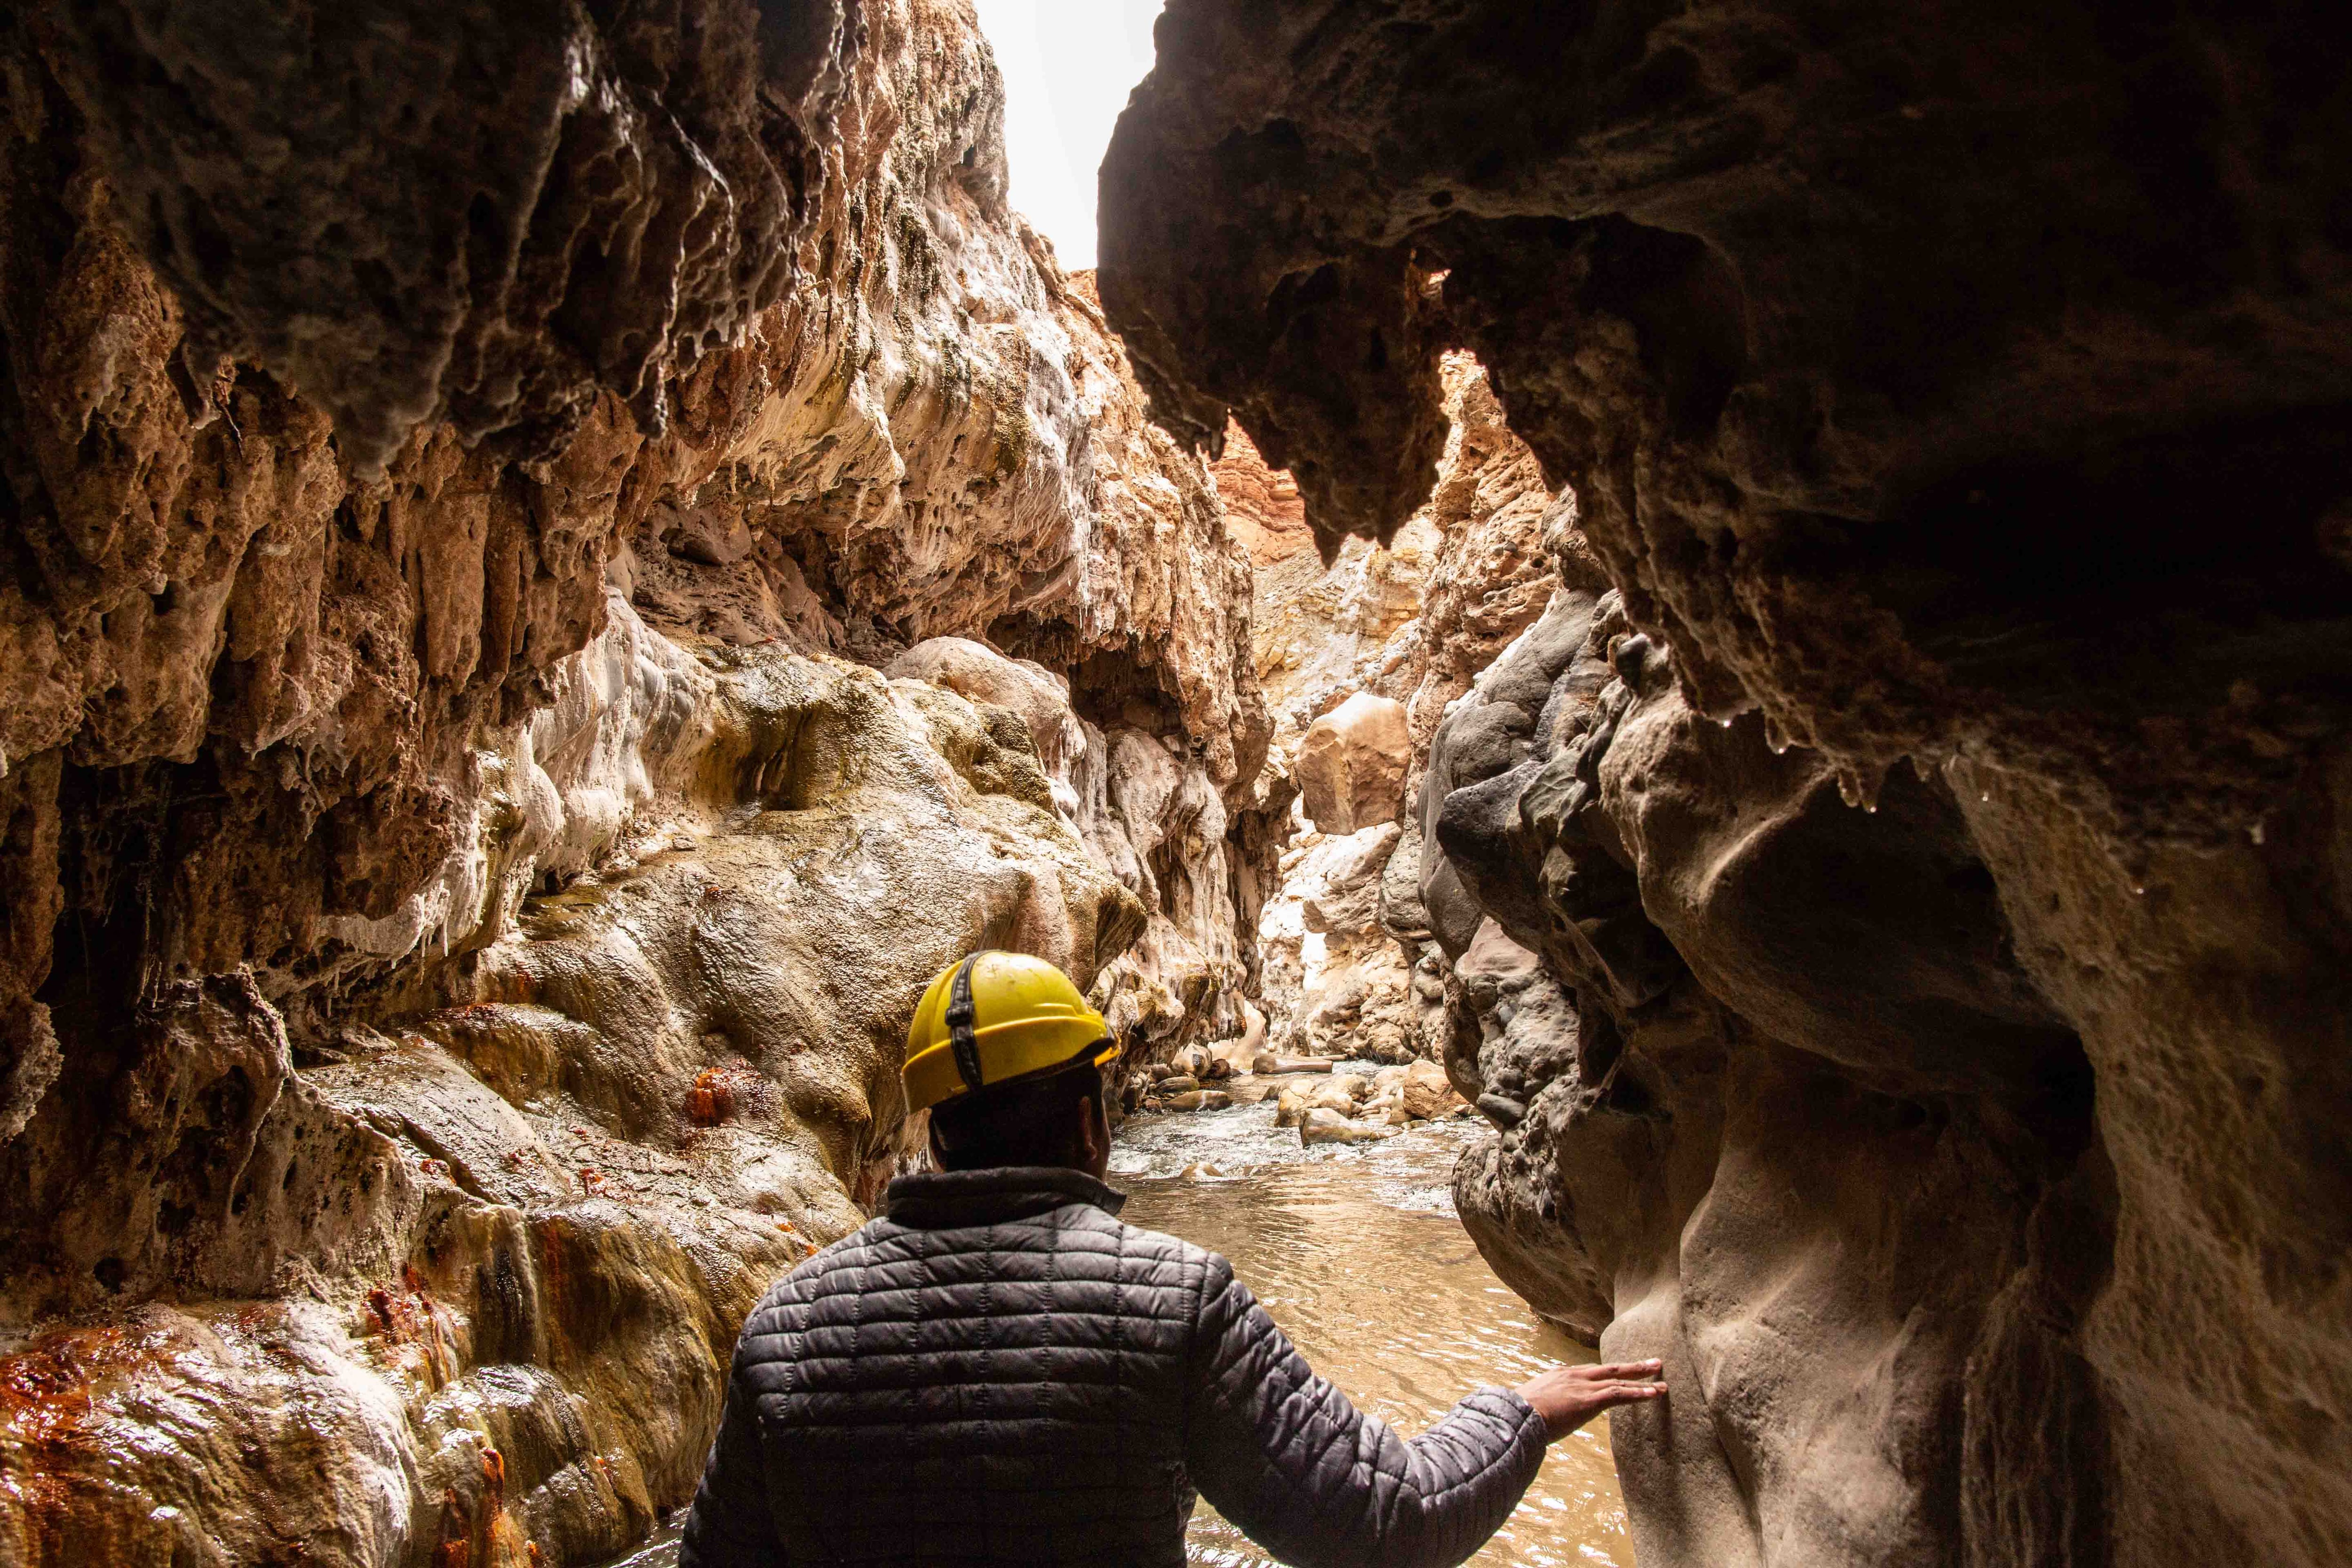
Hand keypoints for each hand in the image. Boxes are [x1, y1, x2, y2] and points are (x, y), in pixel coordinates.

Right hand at [1513, 1359, 1665, 1440]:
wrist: (1517, 1415)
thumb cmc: (1519, 1414)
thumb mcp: (1531, 1403)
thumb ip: (1543, 1404)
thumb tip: (1538, 1415)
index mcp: (1561, 1375)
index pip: (1591, 1372)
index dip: (1609, 1373)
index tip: (1622, 1373)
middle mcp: (1575, 1376)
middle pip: (1610, 1369)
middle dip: (1632, 1367)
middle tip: (1653, 1363)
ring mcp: (1583, 1387)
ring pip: (1619, 1380)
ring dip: (1643, 1380)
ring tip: (1663, 1382)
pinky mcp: (1590, 1400)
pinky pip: (1620, 1394)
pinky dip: (1638, 1394)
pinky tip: (1654, 1394)